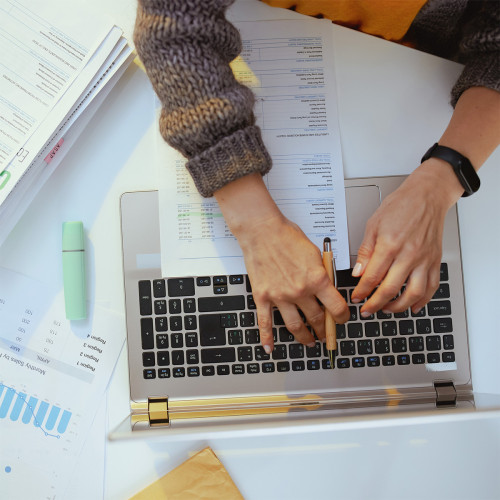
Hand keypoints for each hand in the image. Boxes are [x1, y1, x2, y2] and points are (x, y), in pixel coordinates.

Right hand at [214, 173, 348, 352]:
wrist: (262, 230)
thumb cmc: (287, 236)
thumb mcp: (315, 252)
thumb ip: (322, 273)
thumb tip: (327, 287)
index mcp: (316, 279)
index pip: (336, 307)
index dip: (342, 317)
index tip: (341, 320)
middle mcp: (300, 291)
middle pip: (316, 319)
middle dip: (324, 330)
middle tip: (326, 333)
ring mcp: (280, 296)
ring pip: (295, 326)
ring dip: (304, 337)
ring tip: (309, 342)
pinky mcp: (263, 297)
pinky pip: (265, 322)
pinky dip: (267, 338)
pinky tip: (269, 348)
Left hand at [350, 161, 462, 314]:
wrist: (427, 196)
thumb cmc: (400, 205)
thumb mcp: (373, 224)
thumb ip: (366, 251)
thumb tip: (358, 272)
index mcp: (390, 244)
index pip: (372, 276)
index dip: (361, 291)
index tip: (356, 297)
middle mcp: (409, 254)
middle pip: (390, 289)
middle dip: (375, 304)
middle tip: (366, 310)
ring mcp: (424, 259)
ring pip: (413, 294)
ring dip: (398, 307)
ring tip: (386, 309)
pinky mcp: (435, 261)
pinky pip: (431, 287)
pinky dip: (422, 301)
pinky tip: (413, 306)